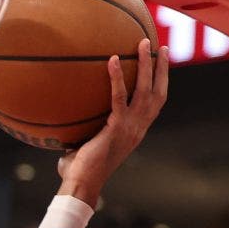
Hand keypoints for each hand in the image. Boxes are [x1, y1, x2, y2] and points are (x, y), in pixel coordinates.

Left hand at [56, 38, 167, 205]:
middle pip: (158, 93)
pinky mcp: (116, 128)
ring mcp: (130, 128)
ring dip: (146, 65)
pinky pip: (119, 98)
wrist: (81, 185)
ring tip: (144, 43)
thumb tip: (66, 114)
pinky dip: (117, 78)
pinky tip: (111, 59)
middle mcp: (138, 129)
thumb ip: (84, 127)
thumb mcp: (87, 142)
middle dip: (162, 69)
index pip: (155, 104)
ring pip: (145, 91)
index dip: (160, 84)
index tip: (161, 64)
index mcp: (136, 132)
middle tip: (160, 46)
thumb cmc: (79, 169)